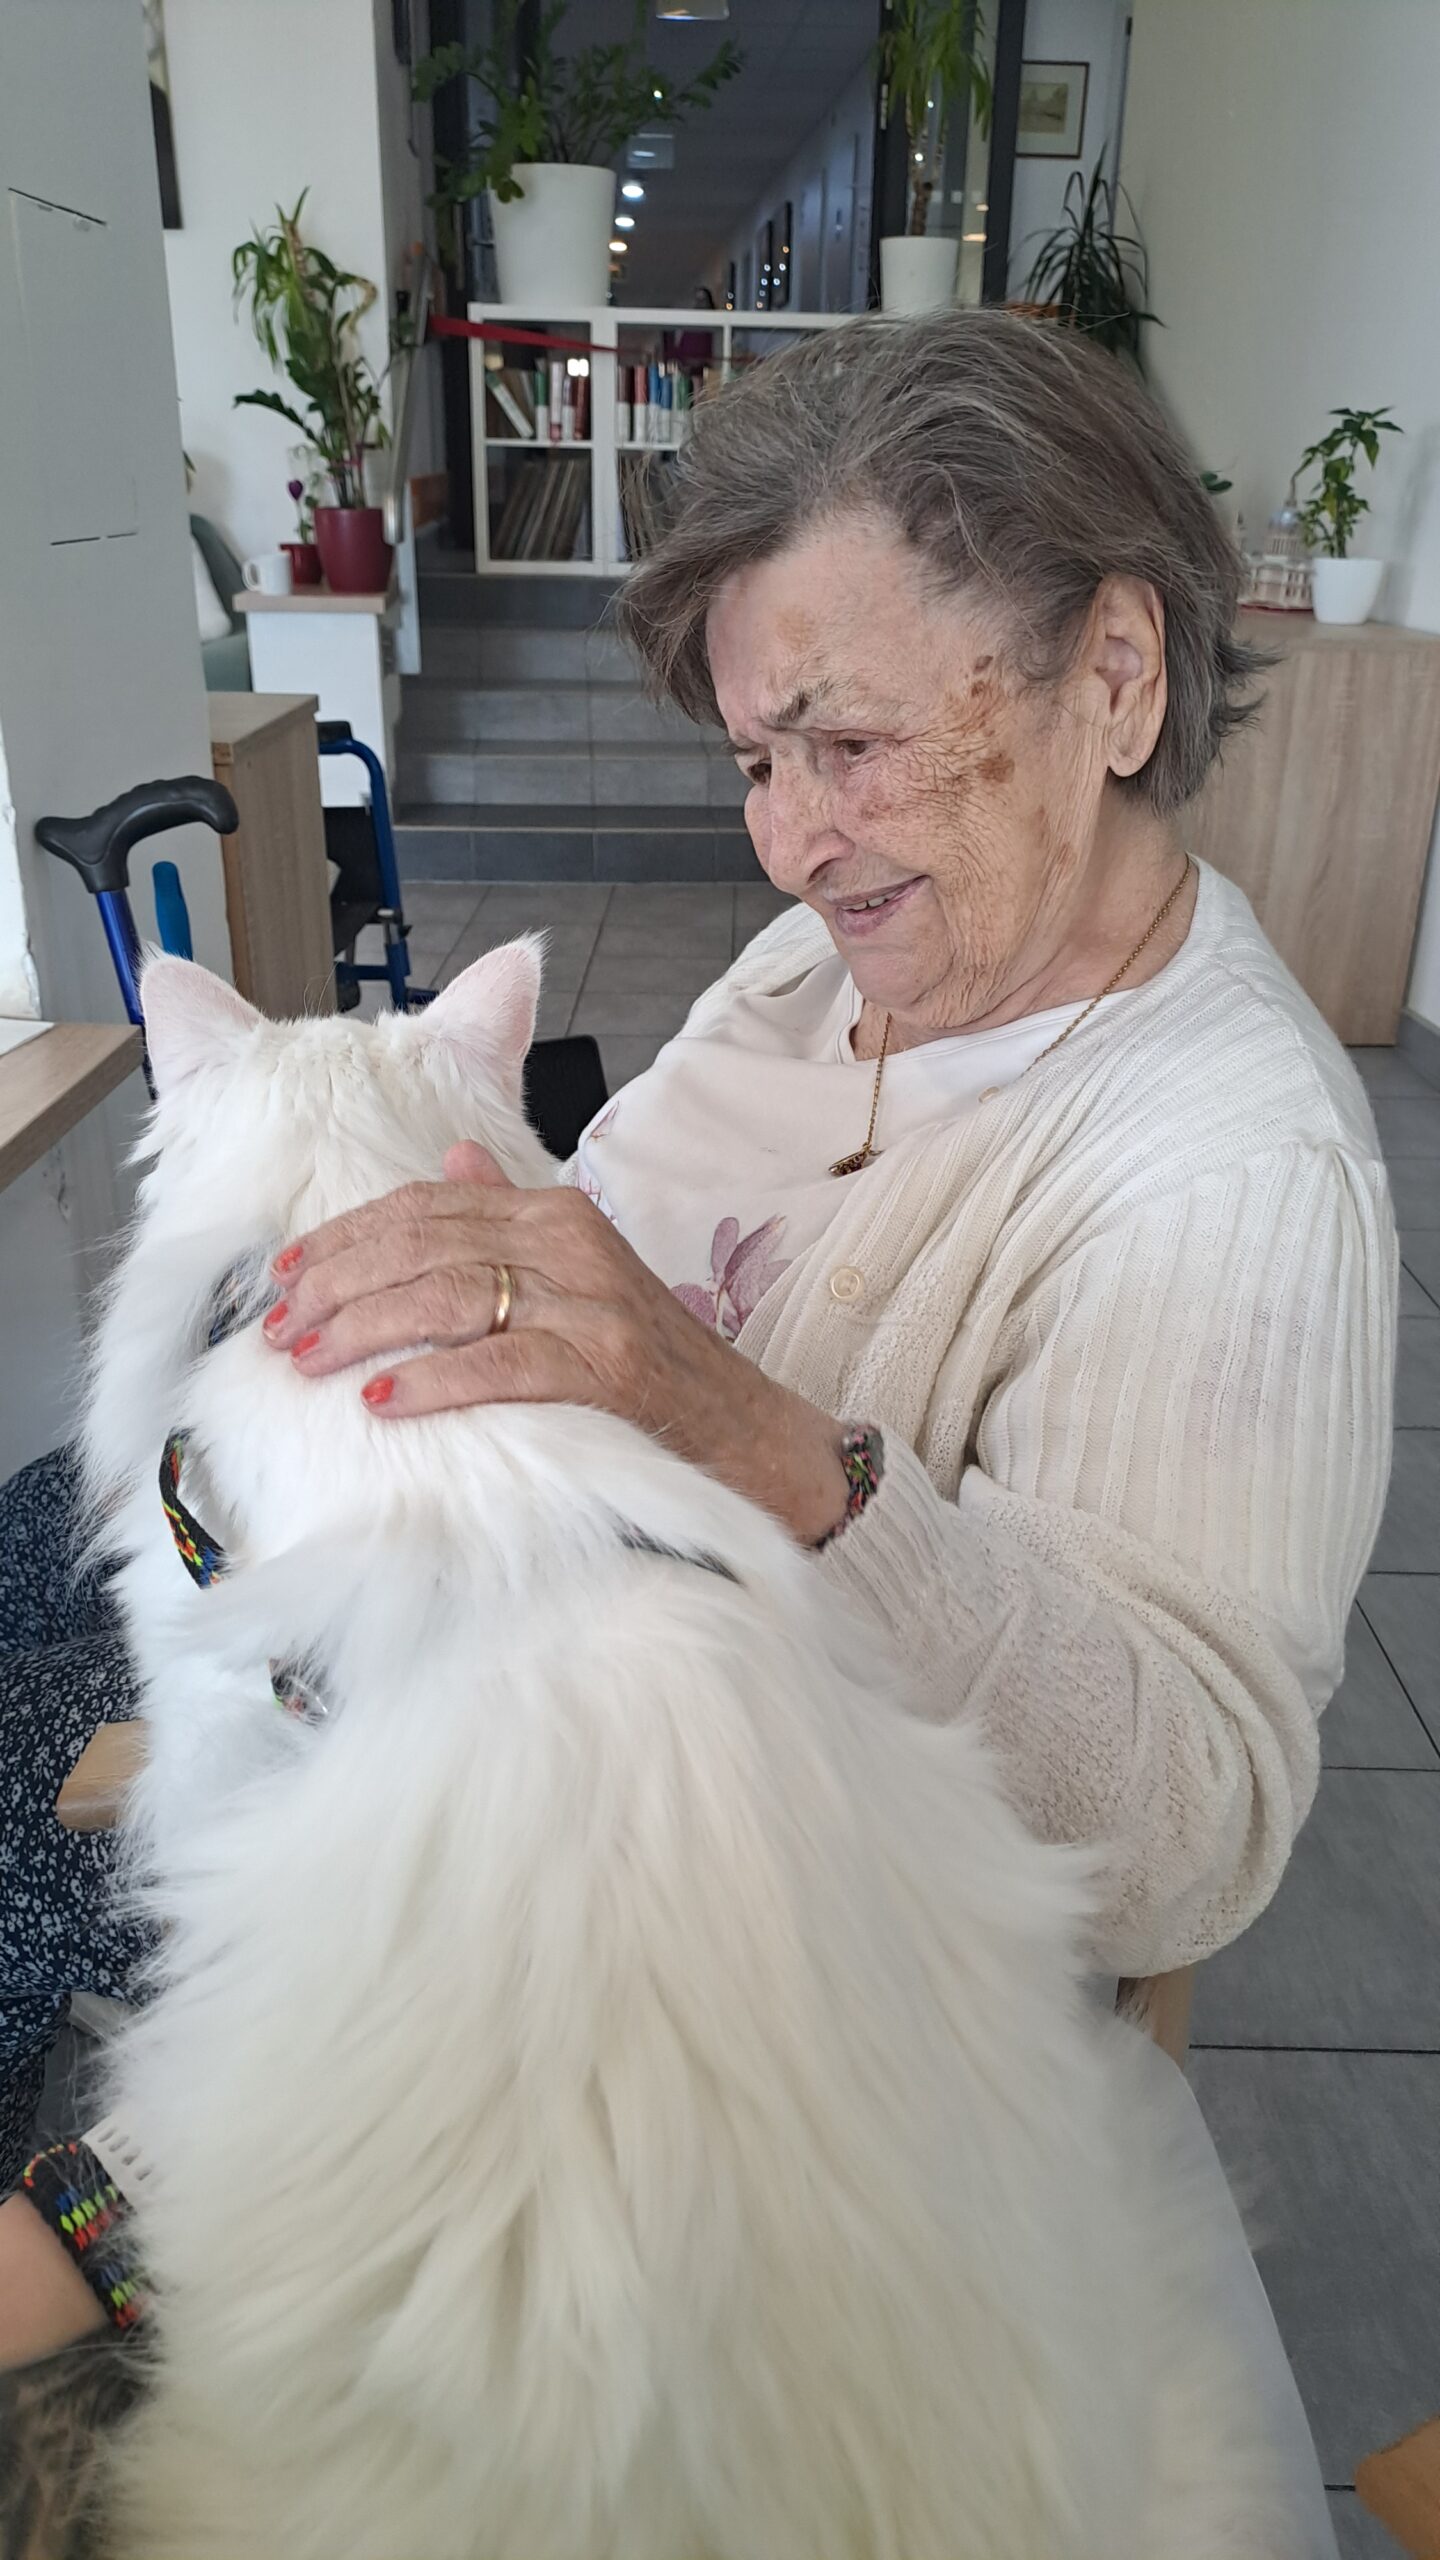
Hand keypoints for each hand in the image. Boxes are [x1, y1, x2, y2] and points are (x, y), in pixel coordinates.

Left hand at [262, 1146, 850, 1545]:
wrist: (750, 1433)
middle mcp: (572, 1243)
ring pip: (450, 1295)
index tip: (282, 1272)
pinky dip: (435, 1379)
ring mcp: (593, 1304)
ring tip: (308, 1357)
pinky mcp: (607, 1368)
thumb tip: (450, 1156)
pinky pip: (502, 1364)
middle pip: (425, 1243)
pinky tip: (383, 1399)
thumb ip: (511, 1215)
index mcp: (555, 1212)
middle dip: (336, 1282)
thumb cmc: (651, 1363)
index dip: (344, 1235)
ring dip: (364, 1327)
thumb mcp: (580, 1273)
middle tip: (277, 1325)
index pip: (425, 1205)